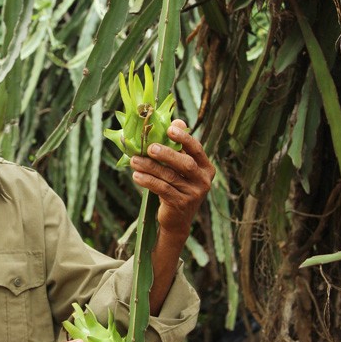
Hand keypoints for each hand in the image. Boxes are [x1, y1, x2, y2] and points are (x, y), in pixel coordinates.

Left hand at [130, 119, 214, 239]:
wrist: (177, 220)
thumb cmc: (177, 187)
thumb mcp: (180, 168)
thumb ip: (179, 147)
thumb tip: (177, 121)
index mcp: (206, 167)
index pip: (197, 149)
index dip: (185, 138)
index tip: (171, 128)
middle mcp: (203, 181)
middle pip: (186, 163)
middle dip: (167, 153)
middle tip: (149, 147)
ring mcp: (194, 194)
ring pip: (170, 176)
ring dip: (150, 167)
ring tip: (134, 160)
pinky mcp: (181, 204)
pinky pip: (162, 189)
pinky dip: (148, 181)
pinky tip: (136, 175)